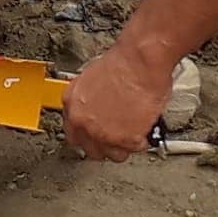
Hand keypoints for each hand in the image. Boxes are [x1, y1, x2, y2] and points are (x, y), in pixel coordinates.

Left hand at [61, 37, 176, 161]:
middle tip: (117, 134)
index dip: (88, 135)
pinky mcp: (125, 140)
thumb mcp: (93, 77)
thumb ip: (90, 99)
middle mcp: (83, 121)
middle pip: (90, 149)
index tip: (96, 134)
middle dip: (105, 144)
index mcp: (72, 103)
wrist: (140, 62)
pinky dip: (142, 140)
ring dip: (124, 145)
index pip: (73, 132)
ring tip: (134, 130)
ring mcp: (102, 133)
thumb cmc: (124, 62)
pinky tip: (145, 126)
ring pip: (113, 154)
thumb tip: (97, 107)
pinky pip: (134, 149)